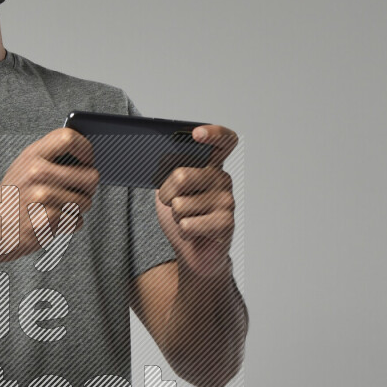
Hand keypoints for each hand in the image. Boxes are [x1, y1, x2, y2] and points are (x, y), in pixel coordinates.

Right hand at [0, 127, 99, 261]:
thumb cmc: (14, 196)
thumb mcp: (25, 166)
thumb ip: (51, 156)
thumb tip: (89, 155)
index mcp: (32, 154)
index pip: (69, 138)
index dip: (86, 150)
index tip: (87, 161)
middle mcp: (36, 173)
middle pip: (91, 176)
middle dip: (88, 187)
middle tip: (78, 190)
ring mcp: (41, 198)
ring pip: (86, 202)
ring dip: (77, 208)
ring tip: (56, 207)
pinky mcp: (46, 222)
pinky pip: (78, 221)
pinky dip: (69, 223)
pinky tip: (51, 221)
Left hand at [155, 124, 237, 277]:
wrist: (194, 253)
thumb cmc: (182, 218)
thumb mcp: (168, 189)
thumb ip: (168, 171)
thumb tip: (158, 157)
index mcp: (211, 165)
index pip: (223, 141)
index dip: (213, 133)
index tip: (196, 134)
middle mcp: (222, 179)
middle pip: (181, 176)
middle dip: (166, 194)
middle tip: (172, 203)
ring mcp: (227, 200)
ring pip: (180, 204)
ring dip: (175, 217)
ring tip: (187, 220)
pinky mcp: (226, 223)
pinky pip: (187, 224)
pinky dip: (182, 232)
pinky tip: (193, 233)